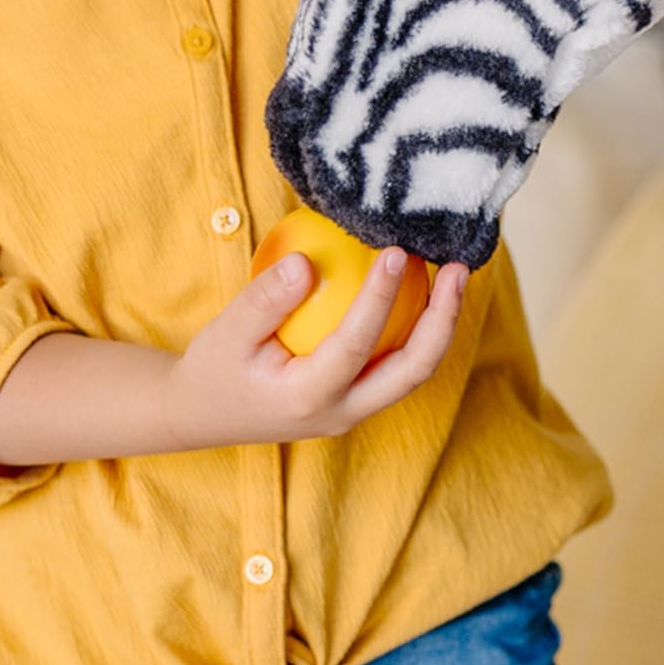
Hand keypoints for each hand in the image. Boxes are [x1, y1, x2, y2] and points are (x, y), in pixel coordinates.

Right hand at [161, 246, 470, 449]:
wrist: (204, 413)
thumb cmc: (214, 368)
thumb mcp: (226, 331)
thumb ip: (265, 300)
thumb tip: (308, 262)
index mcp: (308, 399)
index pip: (355, 345)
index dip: (379, 297)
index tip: (394, 251)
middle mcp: (342, 412)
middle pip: (412, 372)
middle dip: (443, 320)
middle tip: (458, 268)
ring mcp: (355, 410)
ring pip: (413, 372)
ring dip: (438, 324)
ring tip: (453, 274)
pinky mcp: (358, 399)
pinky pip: (397, 364)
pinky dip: (417, 328)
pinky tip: (424, 289)